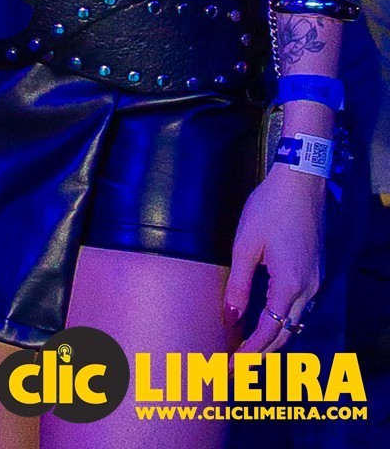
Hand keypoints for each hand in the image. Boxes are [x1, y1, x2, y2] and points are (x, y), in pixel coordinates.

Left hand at [224, 164, 324, 351]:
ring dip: (276, 337)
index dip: (250, 351)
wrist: (300, 181)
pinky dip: (285, 319)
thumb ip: (239, 284)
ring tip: (250, 348)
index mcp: (290, 284)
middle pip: (287, 332)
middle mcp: (308, 288)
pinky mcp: (315, 269)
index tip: (232, 366)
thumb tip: (231, 316)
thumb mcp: (246, 244)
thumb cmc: (268, 208)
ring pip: (297, 321)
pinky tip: (270, 318)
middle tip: (238, 366)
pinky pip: (301, 305)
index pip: (269, 330)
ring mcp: (315, 279)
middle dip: (263, 352)